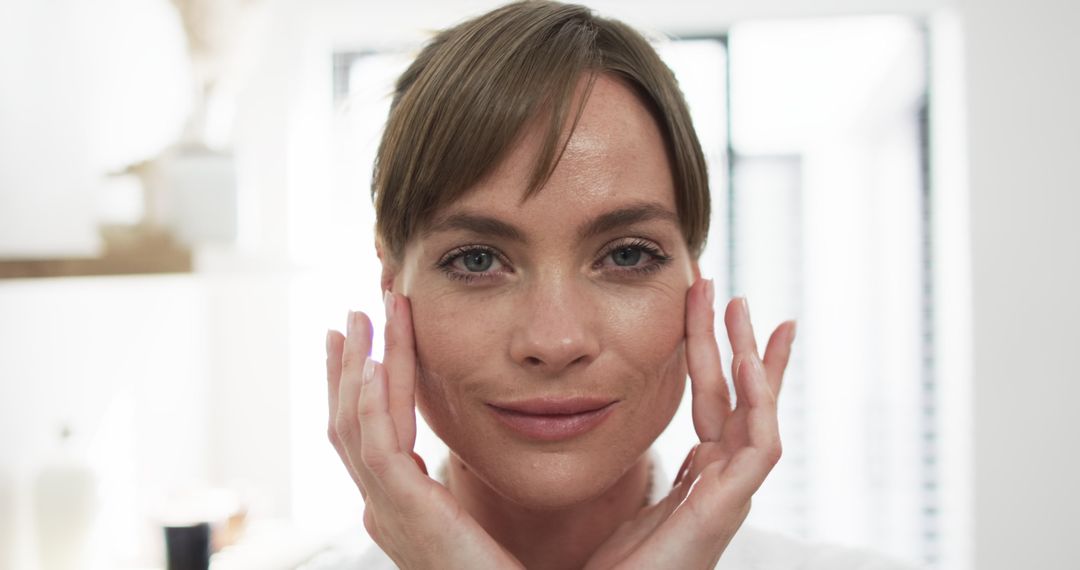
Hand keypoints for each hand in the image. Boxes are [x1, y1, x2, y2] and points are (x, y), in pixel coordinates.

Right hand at [325, 293, 522, 568]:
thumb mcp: (475, 525)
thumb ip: (460, 495)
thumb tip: (472, 458)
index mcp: (399, 510)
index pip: (367, 436)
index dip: (362, 388)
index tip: (367, 347)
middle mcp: (383, 509)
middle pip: (348, 423)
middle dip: (348, 367)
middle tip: (352, 317)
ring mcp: (386, 511)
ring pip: (355, 423)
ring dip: (360, 365)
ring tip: (365, 317)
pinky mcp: (405, 512)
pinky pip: (379, 444)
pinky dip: (374, 400)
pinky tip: (380, 361)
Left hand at [585, 278, 795, 568]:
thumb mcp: (592, 500)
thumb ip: (590, 459)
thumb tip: (525, 431)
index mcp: (692, 484)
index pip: (714, 409)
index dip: (711, 360)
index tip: (705, 311)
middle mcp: (714, 489)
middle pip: (736, 402)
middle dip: (731, 344)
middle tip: (723, 290)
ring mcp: (724, 500)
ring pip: (755, 415)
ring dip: (752, 359)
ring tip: (741, 308)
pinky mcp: (724, 511)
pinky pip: (758, 448)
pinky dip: (760, 403)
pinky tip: (746, 361)